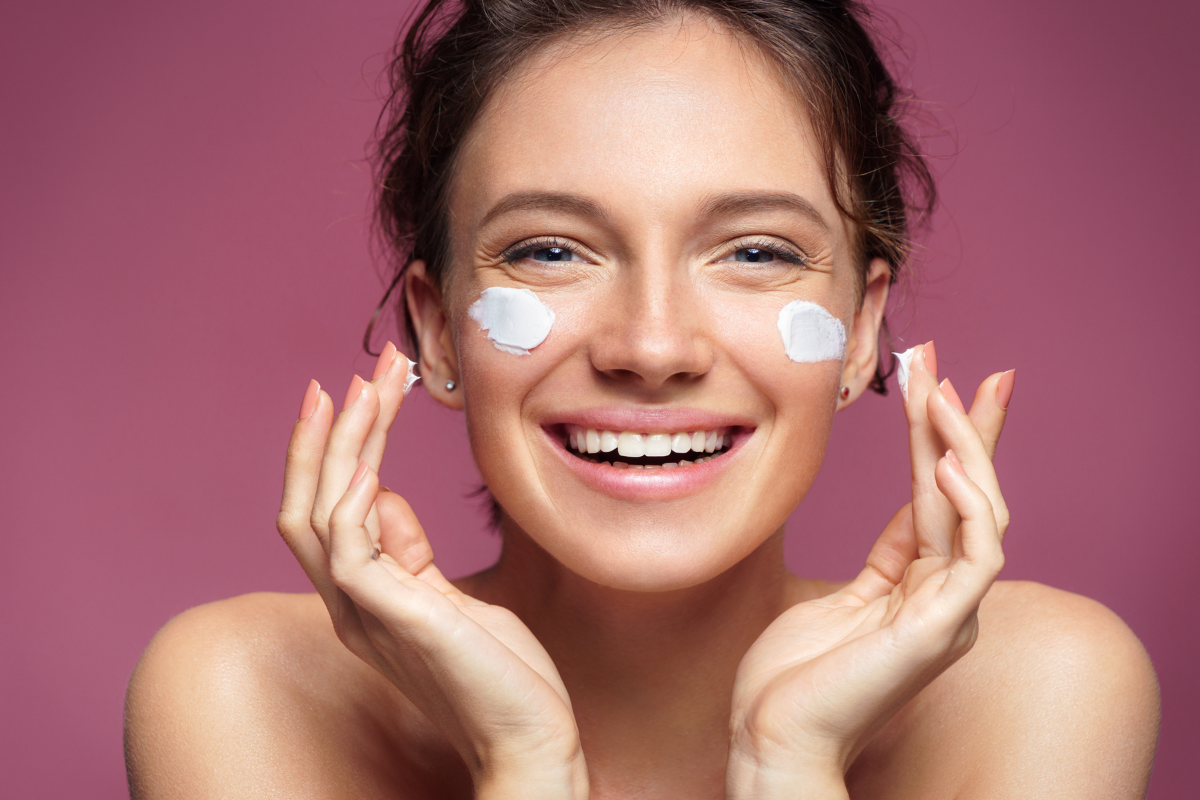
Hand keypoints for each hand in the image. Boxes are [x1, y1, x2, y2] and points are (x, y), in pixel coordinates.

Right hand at [276, 343, 587, 798]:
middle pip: (306, 505)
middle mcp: (350, 605)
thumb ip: (411, 555)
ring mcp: (363, 613)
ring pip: (320, 514)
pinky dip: (353, 496)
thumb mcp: (454, 600)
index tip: (354, 395)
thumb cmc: (501, 675)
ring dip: (344, 444)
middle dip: (326, 435)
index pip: (326, 513)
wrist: (529, 740)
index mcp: (364, 598)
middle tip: (353, 373)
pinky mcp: (390, 618)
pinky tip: (371, 457)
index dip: (331, 453)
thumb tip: (384, 497)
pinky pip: (350, 548)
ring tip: (368, 387)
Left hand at [726, 343, 1013, 798]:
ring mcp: (947, 614)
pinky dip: (969, 508)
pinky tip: (941, 464)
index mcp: (921, 586)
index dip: (948, 437)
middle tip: (942, 359)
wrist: (770, 735)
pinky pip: (973, 558)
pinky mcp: (937, 631)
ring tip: (938, 393)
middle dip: (963, 423)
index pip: (945, 495)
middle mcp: (946, 596)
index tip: (943, 380)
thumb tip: (913, 504)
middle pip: (968, 493)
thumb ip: (887, 554)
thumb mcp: (843, 595)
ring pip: (978, 513)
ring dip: (961, 446)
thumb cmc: (793, 674)